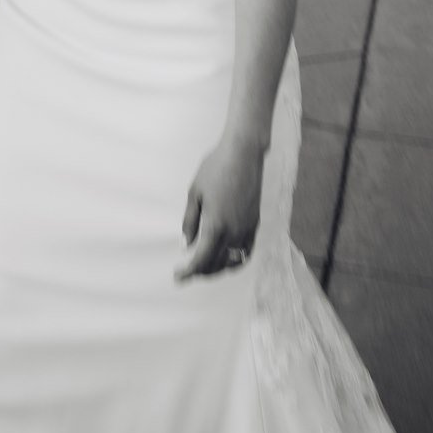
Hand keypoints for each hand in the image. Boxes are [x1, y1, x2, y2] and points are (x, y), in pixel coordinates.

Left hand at [176, 135, 264, 280]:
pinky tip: (225, 255)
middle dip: (201, 272)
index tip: (177, 277)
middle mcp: (234, 233)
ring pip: (233, 262)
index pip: (201, 260)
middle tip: (187, 271)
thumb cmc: (214, 169)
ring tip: (204, 266)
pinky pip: (245, 251)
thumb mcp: (194, 193)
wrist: (243, 154)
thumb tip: (186, 245)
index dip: (188, 272)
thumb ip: (190, 221)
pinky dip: (234, 260)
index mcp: (216, 226)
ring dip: (218, 268)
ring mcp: (247, 230)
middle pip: (217, 265)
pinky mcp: (255, 224)